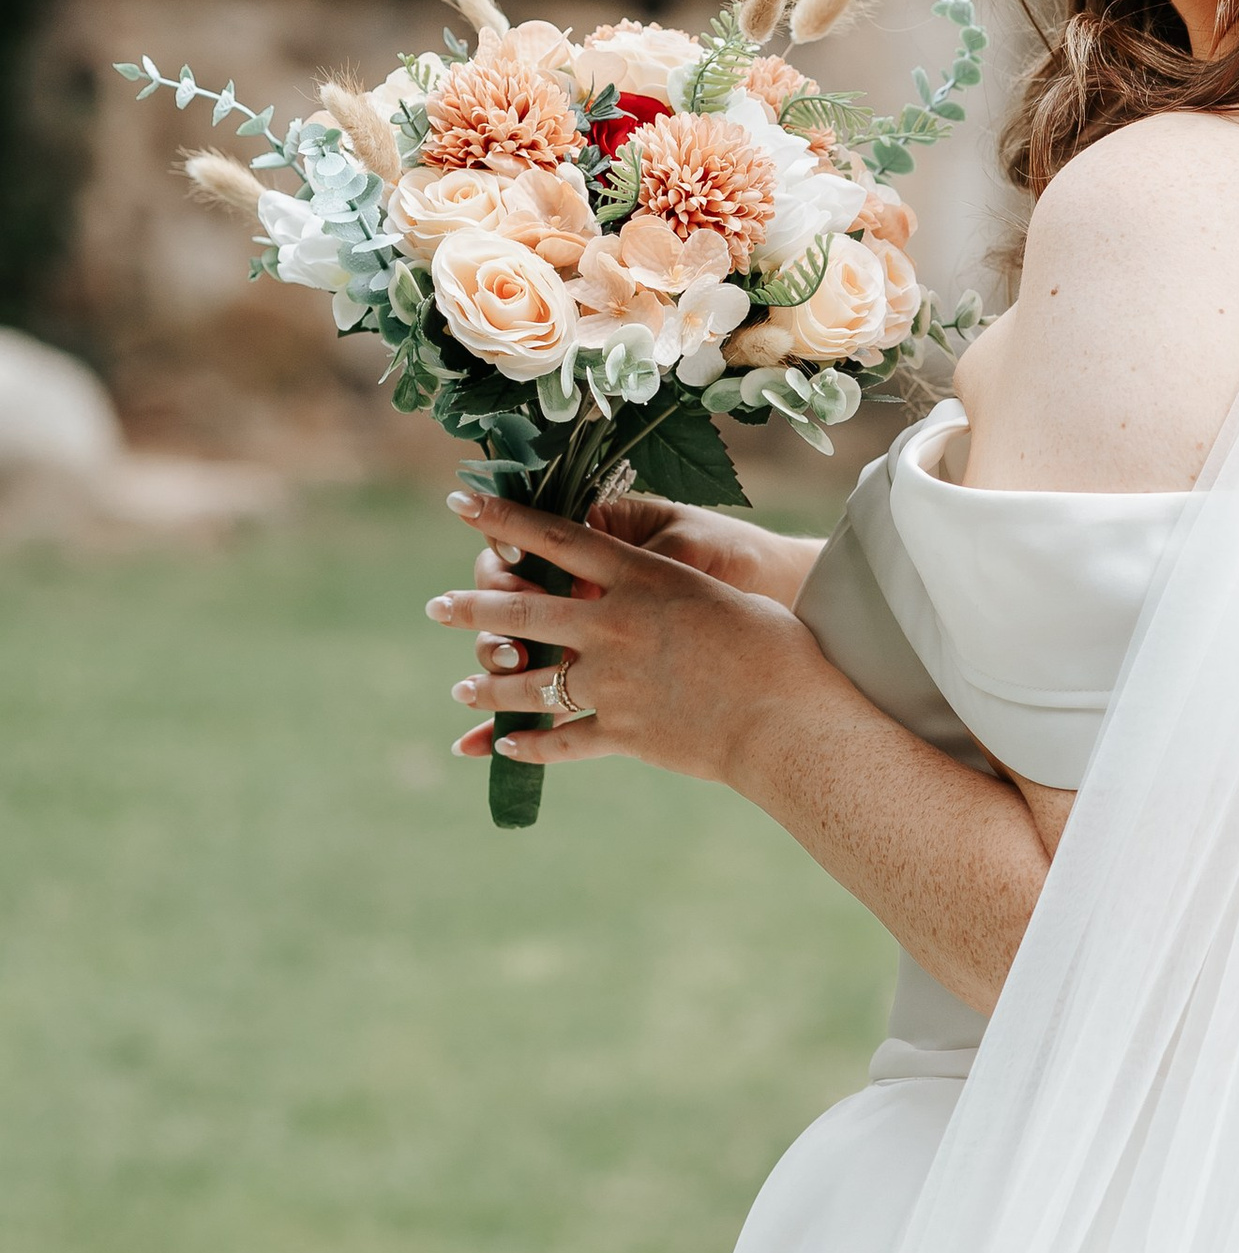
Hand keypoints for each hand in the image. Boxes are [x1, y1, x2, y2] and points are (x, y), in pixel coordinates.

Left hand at [436, 488, 829, 786]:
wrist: (787, 716)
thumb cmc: (773, 645)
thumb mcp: (712, 595)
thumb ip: (661, 591)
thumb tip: (638, 596)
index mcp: (641, 578)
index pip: (556, 538)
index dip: (503, 519)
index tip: (460, 504)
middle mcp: (615, 625)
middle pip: (524, 609)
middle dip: (472, 607)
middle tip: (436, 607)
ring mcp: (614, 681)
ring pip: (529, 680)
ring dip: (489, 684)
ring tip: (462, 687)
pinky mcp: (624, 732)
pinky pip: (561, 740)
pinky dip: (529, 746)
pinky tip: (505, 748)